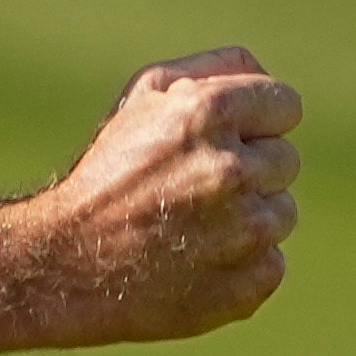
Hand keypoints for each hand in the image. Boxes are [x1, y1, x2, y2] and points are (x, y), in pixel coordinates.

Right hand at [18, 46, 302, 346]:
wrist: (68, 263)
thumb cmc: (108, 173)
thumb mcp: (145, 97)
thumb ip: (212, 71)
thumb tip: (263, 75)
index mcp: (208, 112)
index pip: (286, 105)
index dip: (259, 121)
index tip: (234, 138)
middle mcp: (230, 169)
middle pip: (286, 159)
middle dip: (252, 168)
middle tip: (199, 186)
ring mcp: (243, 232)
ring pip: (282, 213)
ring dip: (250, 217)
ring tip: (195, 225)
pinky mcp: (247, 284)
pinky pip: (272, 263)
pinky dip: (244, 264)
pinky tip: (199, 260)